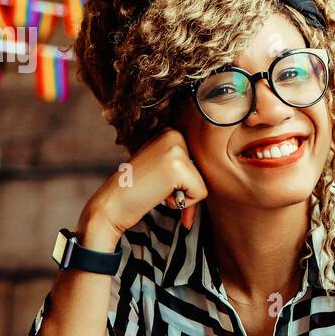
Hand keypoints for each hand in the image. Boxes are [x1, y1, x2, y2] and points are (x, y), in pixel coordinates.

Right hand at [79, 128, 208, 247]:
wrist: (113, 204)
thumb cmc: (139, 190)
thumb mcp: (163, 168)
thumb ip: (186, 166)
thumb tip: (221, 171)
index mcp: (171, 131)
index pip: (199, 162)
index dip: (184, 182)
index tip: (161, 184)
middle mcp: (174, 133)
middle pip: (204, 171)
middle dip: (186, 189)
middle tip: (159, 189)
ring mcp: (176, 148)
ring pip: (203, 183)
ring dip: (183, 196)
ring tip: (158, 191)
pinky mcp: (178, 166)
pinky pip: (200, 194)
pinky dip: (183, 204)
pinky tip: (160, 195)